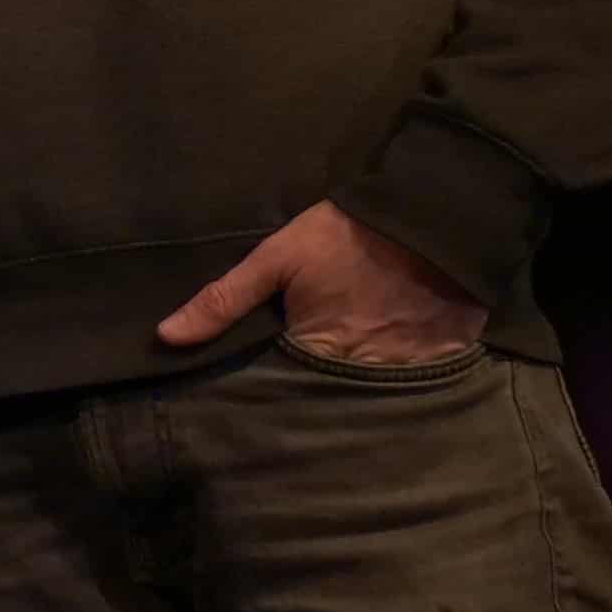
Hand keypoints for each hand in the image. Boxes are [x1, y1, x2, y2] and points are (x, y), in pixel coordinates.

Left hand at [156, 200, 483, 366]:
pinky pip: (416, 382)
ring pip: (371, 394)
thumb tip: (166, 337)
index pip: (283, 390)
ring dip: (356, 390)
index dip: (269, 389)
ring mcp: (409, 369)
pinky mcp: (445, 359)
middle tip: (300, 381)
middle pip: (327, 397)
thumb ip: (222, 300)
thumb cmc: (345, 235)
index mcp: (318, 351)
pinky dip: (400, 377)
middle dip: (311, 394)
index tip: (253, 390)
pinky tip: (389, 362)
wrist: (432, 214)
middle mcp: (363, 372)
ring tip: (342, 378)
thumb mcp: (276, 258)